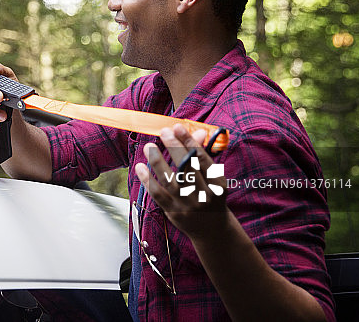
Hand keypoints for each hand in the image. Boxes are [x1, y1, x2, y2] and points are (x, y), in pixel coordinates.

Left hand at [135, 124, 228, 241]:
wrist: (212, 230)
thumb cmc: (211, 196)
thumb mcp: (213, 177)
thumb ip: (202, 155)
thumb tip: (198, 131)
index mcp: (218, 184)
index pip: (201, 158)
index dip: (188, 141)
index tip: (177, 127)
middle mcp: (204, 196)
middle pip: (186, 167)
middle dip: (174, 147)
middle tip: (164, 132)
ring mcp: (188, 206)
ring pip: (169, 181)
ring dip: (157, 161)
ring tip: (149, 146)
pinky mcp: (174, 213)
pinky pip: (157, 194)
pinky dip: (147, 179)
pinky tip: (140, 166)